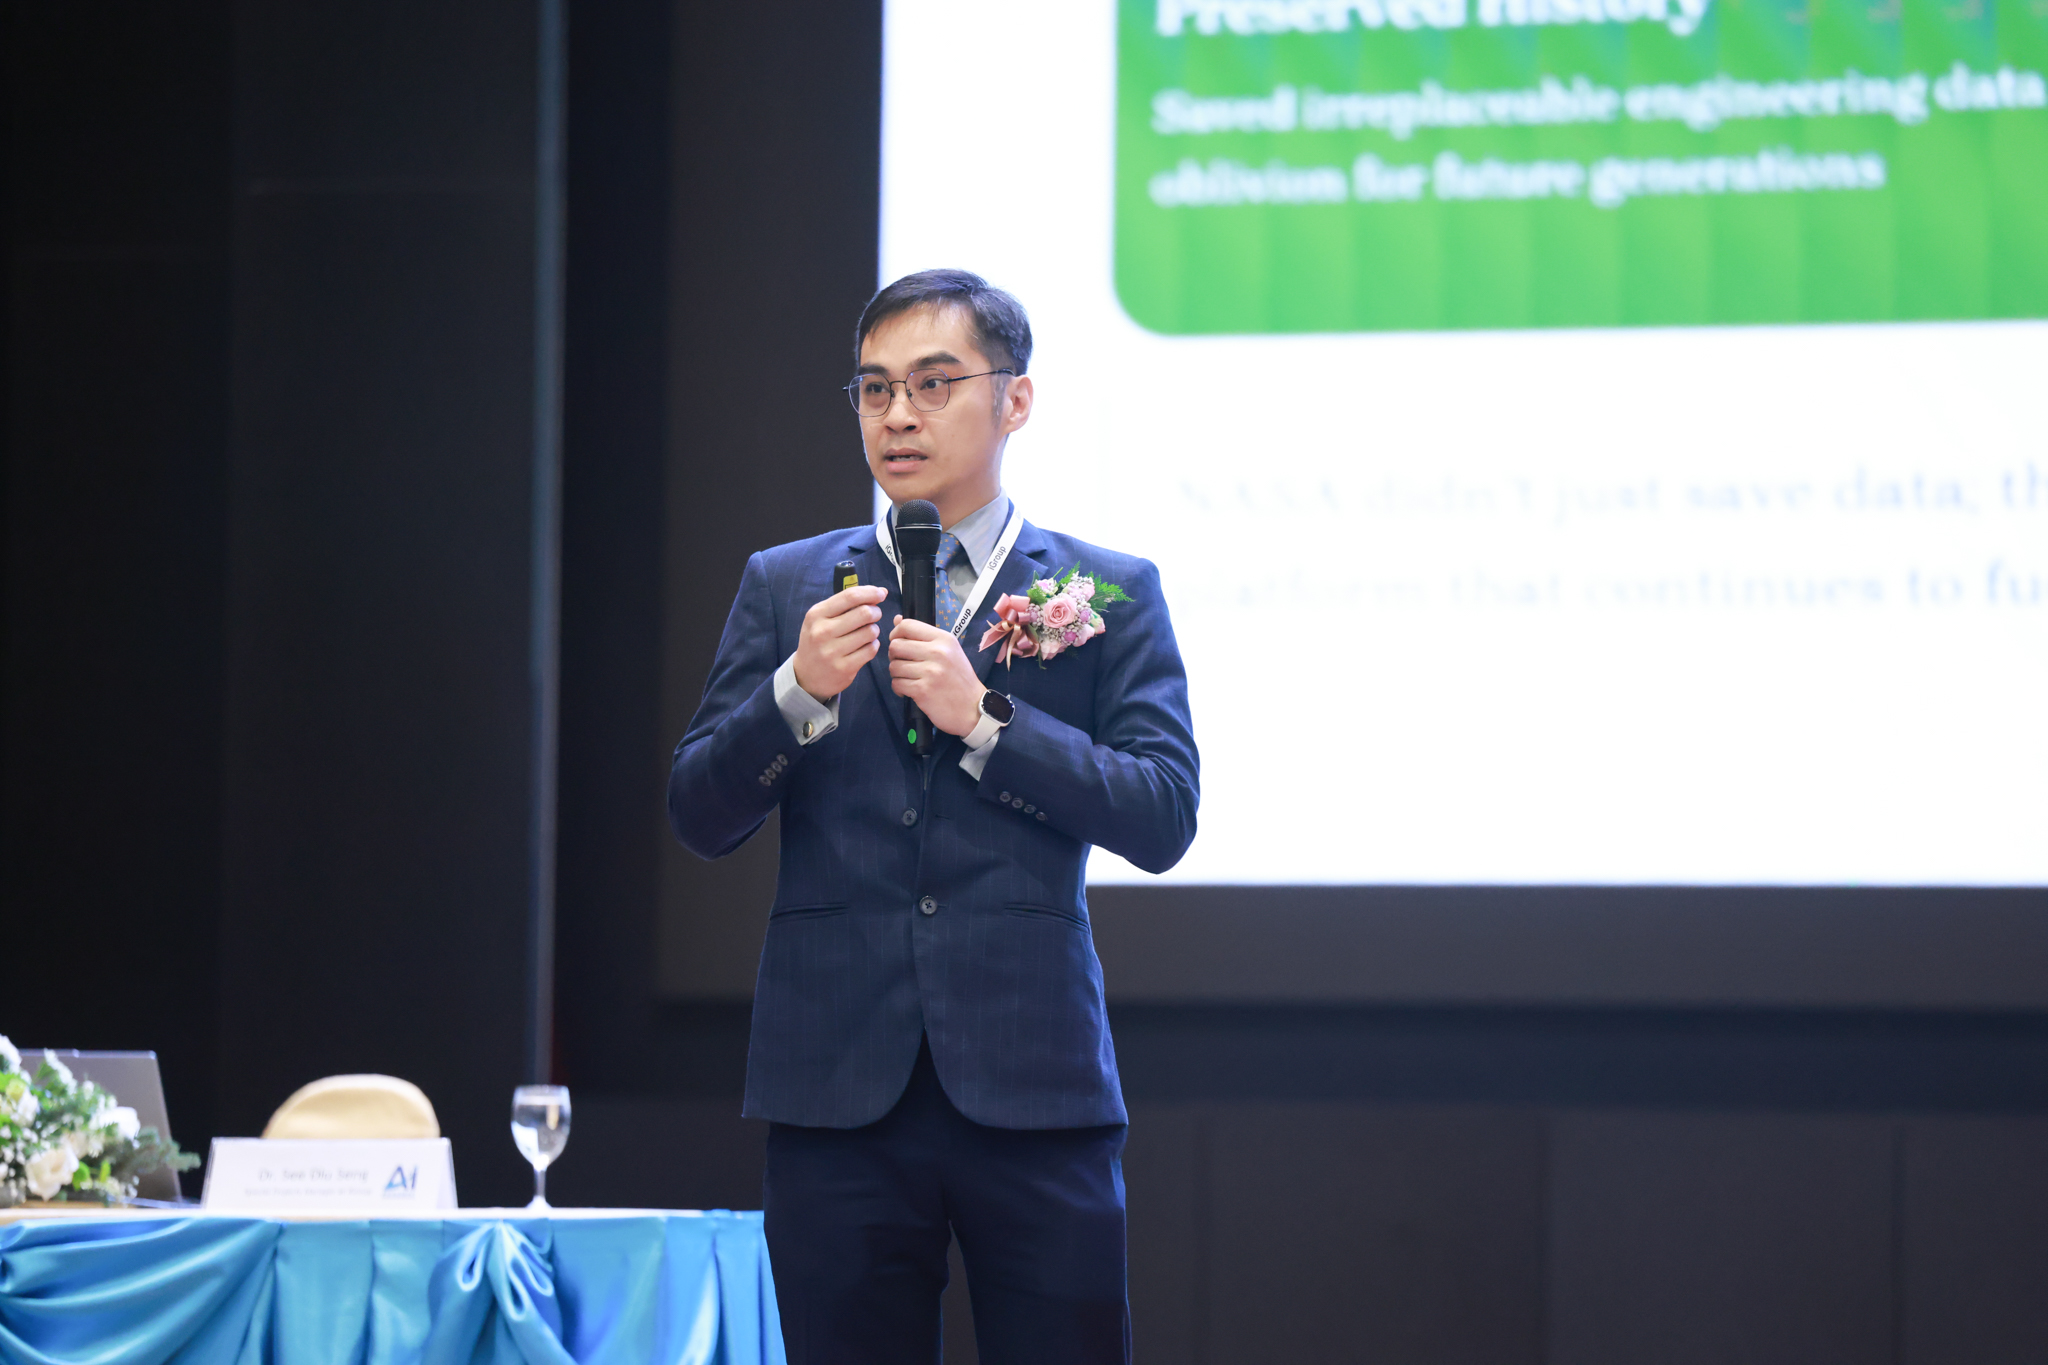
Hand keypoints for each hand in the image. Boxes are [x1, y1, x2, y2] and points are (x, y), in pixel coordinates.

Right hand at [793, 585, 887, 700]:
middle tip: (874, 615)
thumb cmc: (818, 641)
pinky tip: (865, 646)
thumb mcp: (821, 618)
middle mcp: (822, 632)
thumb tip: (881, 591)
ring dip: (874, 630)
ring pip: (870, 632)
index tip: (881, 593)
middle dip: (875, 612)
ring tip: (866, 633)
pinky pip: (871, 650)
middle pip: (864, 613)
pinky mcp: (844, 668)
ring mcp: (832, 652)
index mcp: (816, 615)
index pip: (850, 596)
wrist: (806, 675)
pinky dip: (873, 645)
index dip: (870, 592)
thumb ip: (847, 604)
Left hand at [888, 616, 983, 735]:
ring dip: (897, 674)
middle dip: (894, 656)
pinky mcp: (922, 690)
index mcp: (943, 639)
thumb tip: (897, 619)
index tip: (900, 644)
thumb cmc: (959, 679)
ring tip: (909, 679)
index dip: (896, 634)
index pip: (907, 625)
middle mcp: (937, 652)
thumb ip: (923, 636)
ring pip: (893, 666)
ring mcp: (930, 672)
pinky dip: (899, 688)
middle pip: (895, 646)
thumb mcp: (949, 651)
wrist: (973, 708)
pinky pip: (896, 684)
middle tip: (904, 664)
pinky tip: (910, 690)